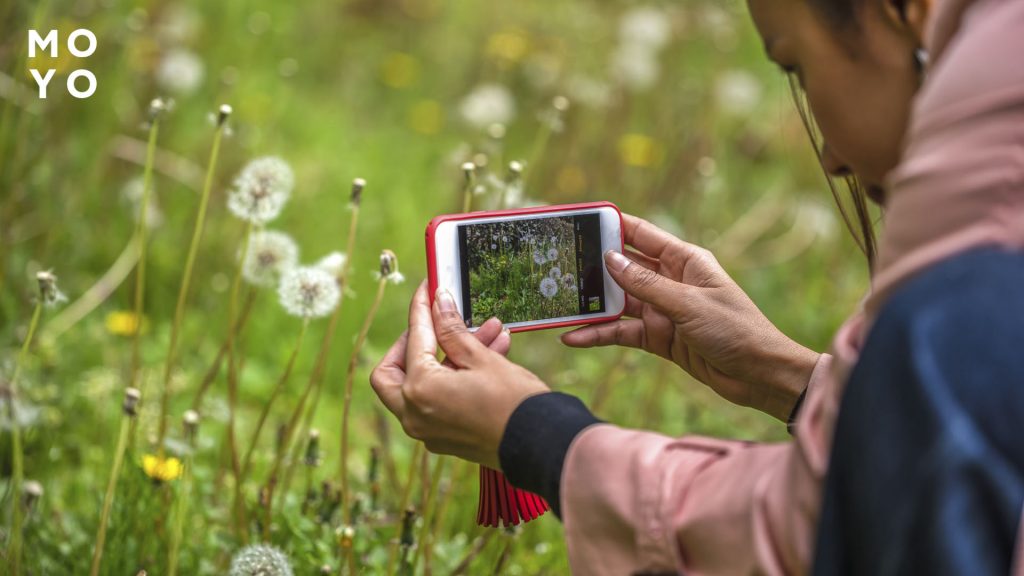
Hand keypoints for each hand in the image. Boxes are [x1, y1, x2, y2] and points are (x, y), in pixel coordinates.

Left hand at [370, 282, 549, 468]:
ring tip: (488, 331)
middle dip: (411, 344)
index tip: (429, 289)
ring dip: (450, 357)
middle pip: (392, 372)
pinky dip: (455, 378)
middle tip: (433, 324)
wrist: (542, 445)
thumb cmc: (514, 403)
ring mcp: (428, 431)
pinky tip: (490, 353)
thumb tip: (438, 303)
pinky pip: (439, 401)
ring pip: (422, 385)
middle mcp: (414, 415)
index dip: (421, 309)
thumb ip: (452, 330)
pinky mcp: (445, 437)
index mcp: (419, 391)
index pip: (413, 338)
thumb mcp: (481, 358)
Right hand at [562, 213, 819, 420]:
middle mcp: (670, 281)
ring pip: (618, 302)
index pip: (641, 234)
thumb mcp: (689, 304)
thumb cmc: (736, 330)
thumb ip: (647, 285)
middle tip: (558, 266)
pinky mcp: (658, 337)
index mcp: (684, 260)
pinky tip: (575, 337)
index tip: (580, 221)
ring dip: (592, 305)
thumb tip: (610, 260)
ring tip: (560, 304)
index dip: (611, 226)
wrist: (759, 375)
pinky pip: (622, 332)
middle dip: (593, 267)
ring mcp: (662, 310)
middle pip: (623, 268)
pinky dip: (599, 335)